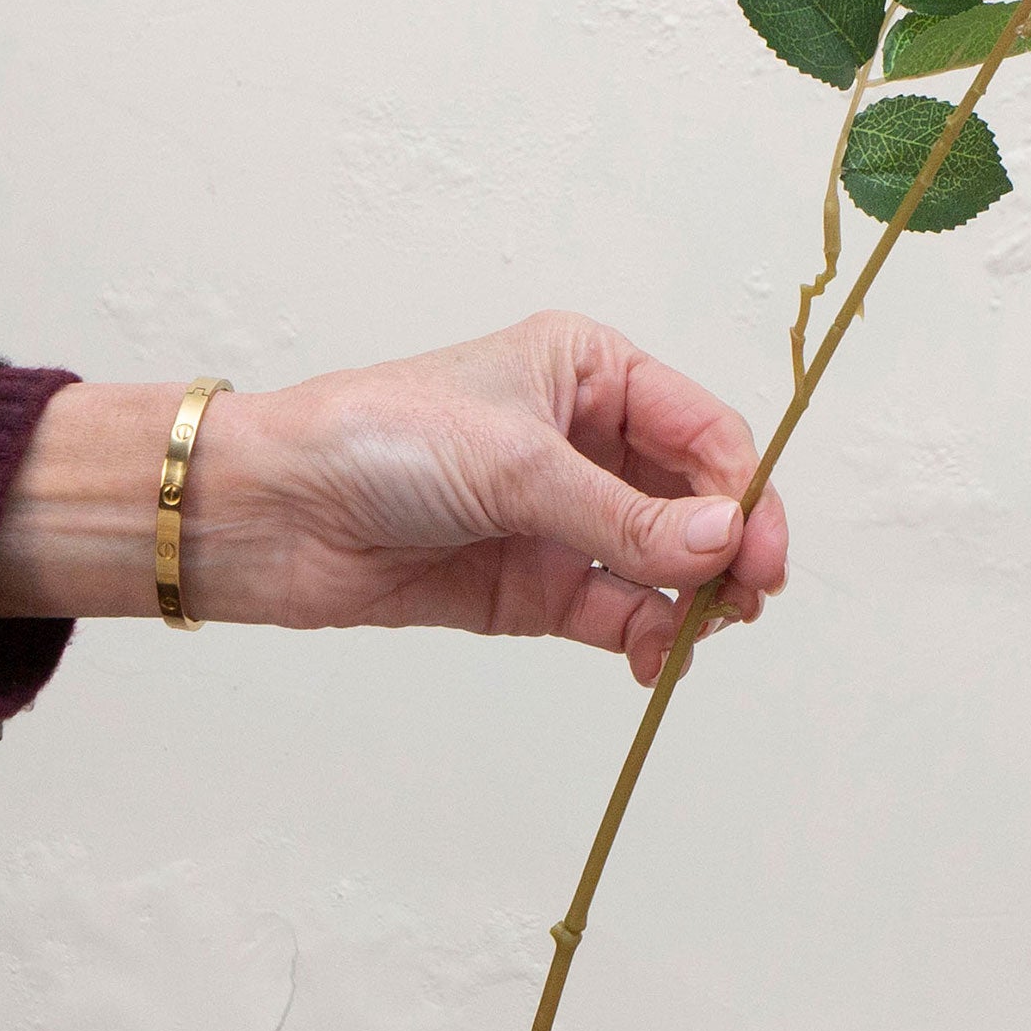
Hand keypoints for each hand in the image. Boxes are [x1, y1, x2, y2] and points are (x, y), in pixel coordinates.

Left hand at [0, 312, 789, 685]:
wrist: (271, 511)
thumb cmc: (378, 440)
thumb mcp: (515, 464)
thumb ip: (623, 518)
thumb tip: (722, 548)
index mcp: (591, 372)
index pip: (704, 432)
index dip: (744, 491)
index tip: (759, 553)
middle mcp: (587, 441)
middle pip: (696, 502)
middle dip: (726, 552)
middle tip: (746, 601)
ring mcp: (563, 518)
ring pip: (664, 564)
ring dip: (691, 602)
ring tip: (690, 636)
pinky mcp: (534, 586)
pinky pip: (618, 612)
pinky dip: (646, 637)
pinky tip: (651, 658)